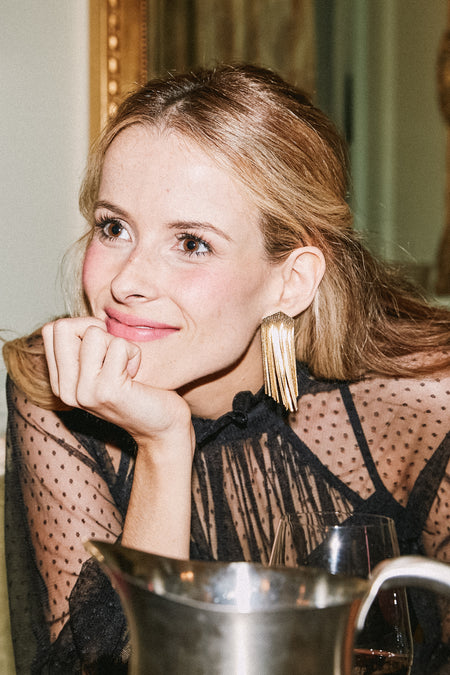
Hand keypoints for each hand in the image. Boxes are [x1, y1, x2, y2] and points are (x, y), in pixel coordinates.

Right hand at [42, 317, 191, 442]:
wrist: (162, 426)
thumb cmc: (138, 390)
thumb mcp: (102, 367)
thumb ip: (85, 348)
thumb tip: (85, 320)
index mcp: (60, 383)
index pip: (52, 330)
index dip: (83, 327)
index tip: (103, 348)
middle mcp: (66, 390)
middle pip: (63, 327)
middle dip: (96, 329)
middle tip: (114, 353)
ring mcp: (84, 392)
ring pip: (93, 333)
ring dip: (119, 343)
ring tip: (127, 367)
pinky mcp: (107, 391)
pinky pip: (118, 345)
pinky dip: (134, 353)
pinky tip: (136, 375)